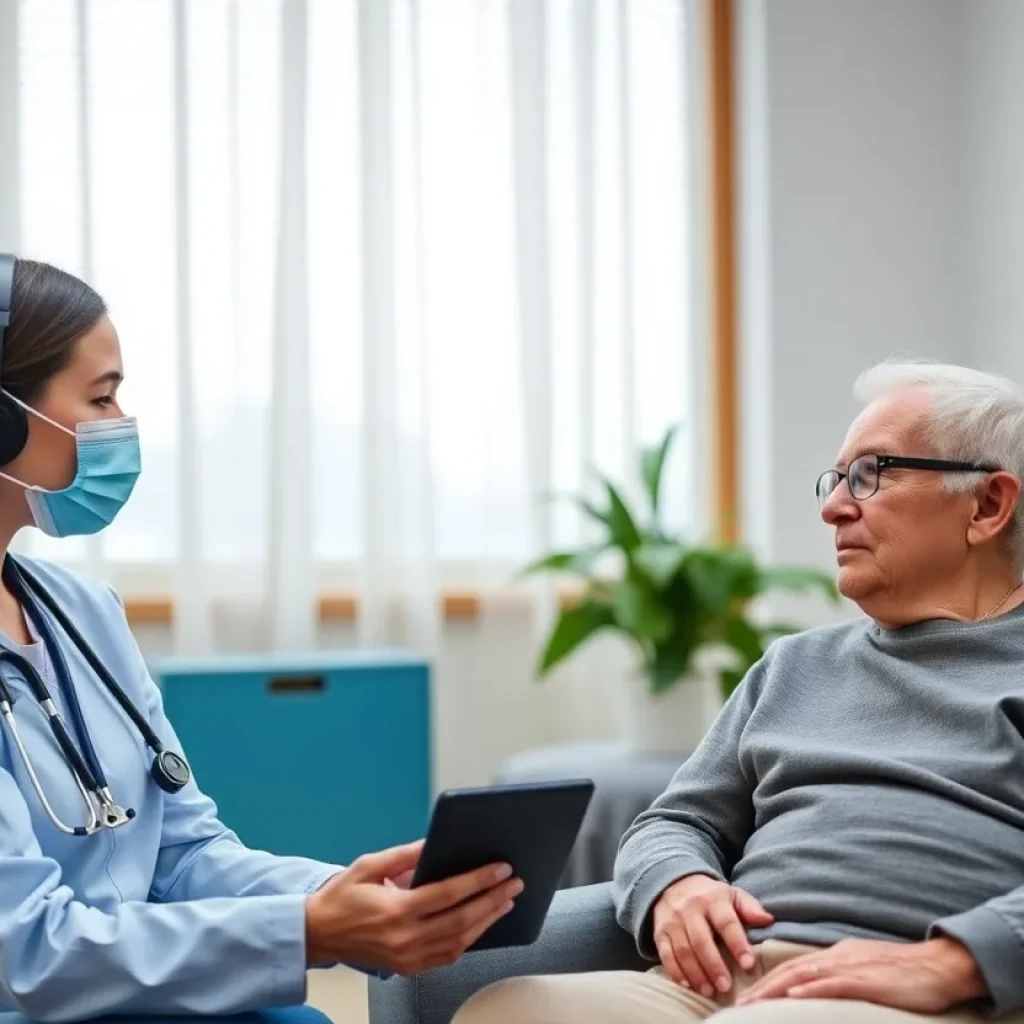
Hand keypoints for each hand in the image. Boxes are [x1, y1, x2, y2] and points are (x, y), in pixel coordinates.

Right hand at [304, 840, 523, 973]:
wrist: (317, 934)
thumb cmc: (342, 896)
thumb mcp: (369, 865)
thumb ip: (405, 854)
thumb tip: (435, 841)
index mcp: (395, 910)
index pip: (448, 894)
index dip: (478, 880)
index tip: (501, 868)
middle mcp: (404, 938)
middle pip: (461, 920)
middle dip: (492, 900)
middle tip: (514, 884)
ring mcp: (407, 957)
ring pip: (459, 942)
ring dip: (486, 921)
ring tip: (505, 902)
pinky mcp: (407, 968)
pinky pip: (446, 956)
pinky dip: (468, 939)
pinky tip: (481, 923)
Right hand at [652, 874, 773, 995]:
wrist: (673, 883)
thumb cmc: (710, 896)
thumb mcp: (732, 894)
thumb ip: (749, 907)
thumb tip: (768, 920)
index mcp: (712, 899)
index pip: (726, 922)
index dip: (738, 943)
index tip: (748, 964)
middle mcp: (690, 909)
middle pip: (701, 940)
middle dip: (714, 965)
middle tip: (726, 986)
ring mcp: (672, 921)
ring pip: (683, 950)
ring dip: (696, 973)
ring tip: (709, 990)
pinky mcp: (660, 933)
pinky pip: (665, 954)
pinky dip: (675, 972)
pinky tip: (687, 985)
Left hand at [735, 937, 987, 1012]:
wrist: (939, 965)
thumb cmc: (905, 972)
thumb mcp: (866, 971)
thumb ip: (843, 977)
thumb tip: (820, 990)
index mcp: (837, 956)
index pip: (794, 967)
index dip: (768, 980)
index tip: (747, 995)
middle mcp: (837, 958)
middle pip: (791, 970)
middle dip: (762, 987)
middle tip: (738, 1003)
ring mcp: (851, 968)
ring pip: (805, 976)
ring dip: (776, 989)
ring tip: (753, 1003)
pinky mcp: (867, 980)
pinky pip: (834, 984)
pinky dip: (812, 989)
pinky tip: (794, 995)